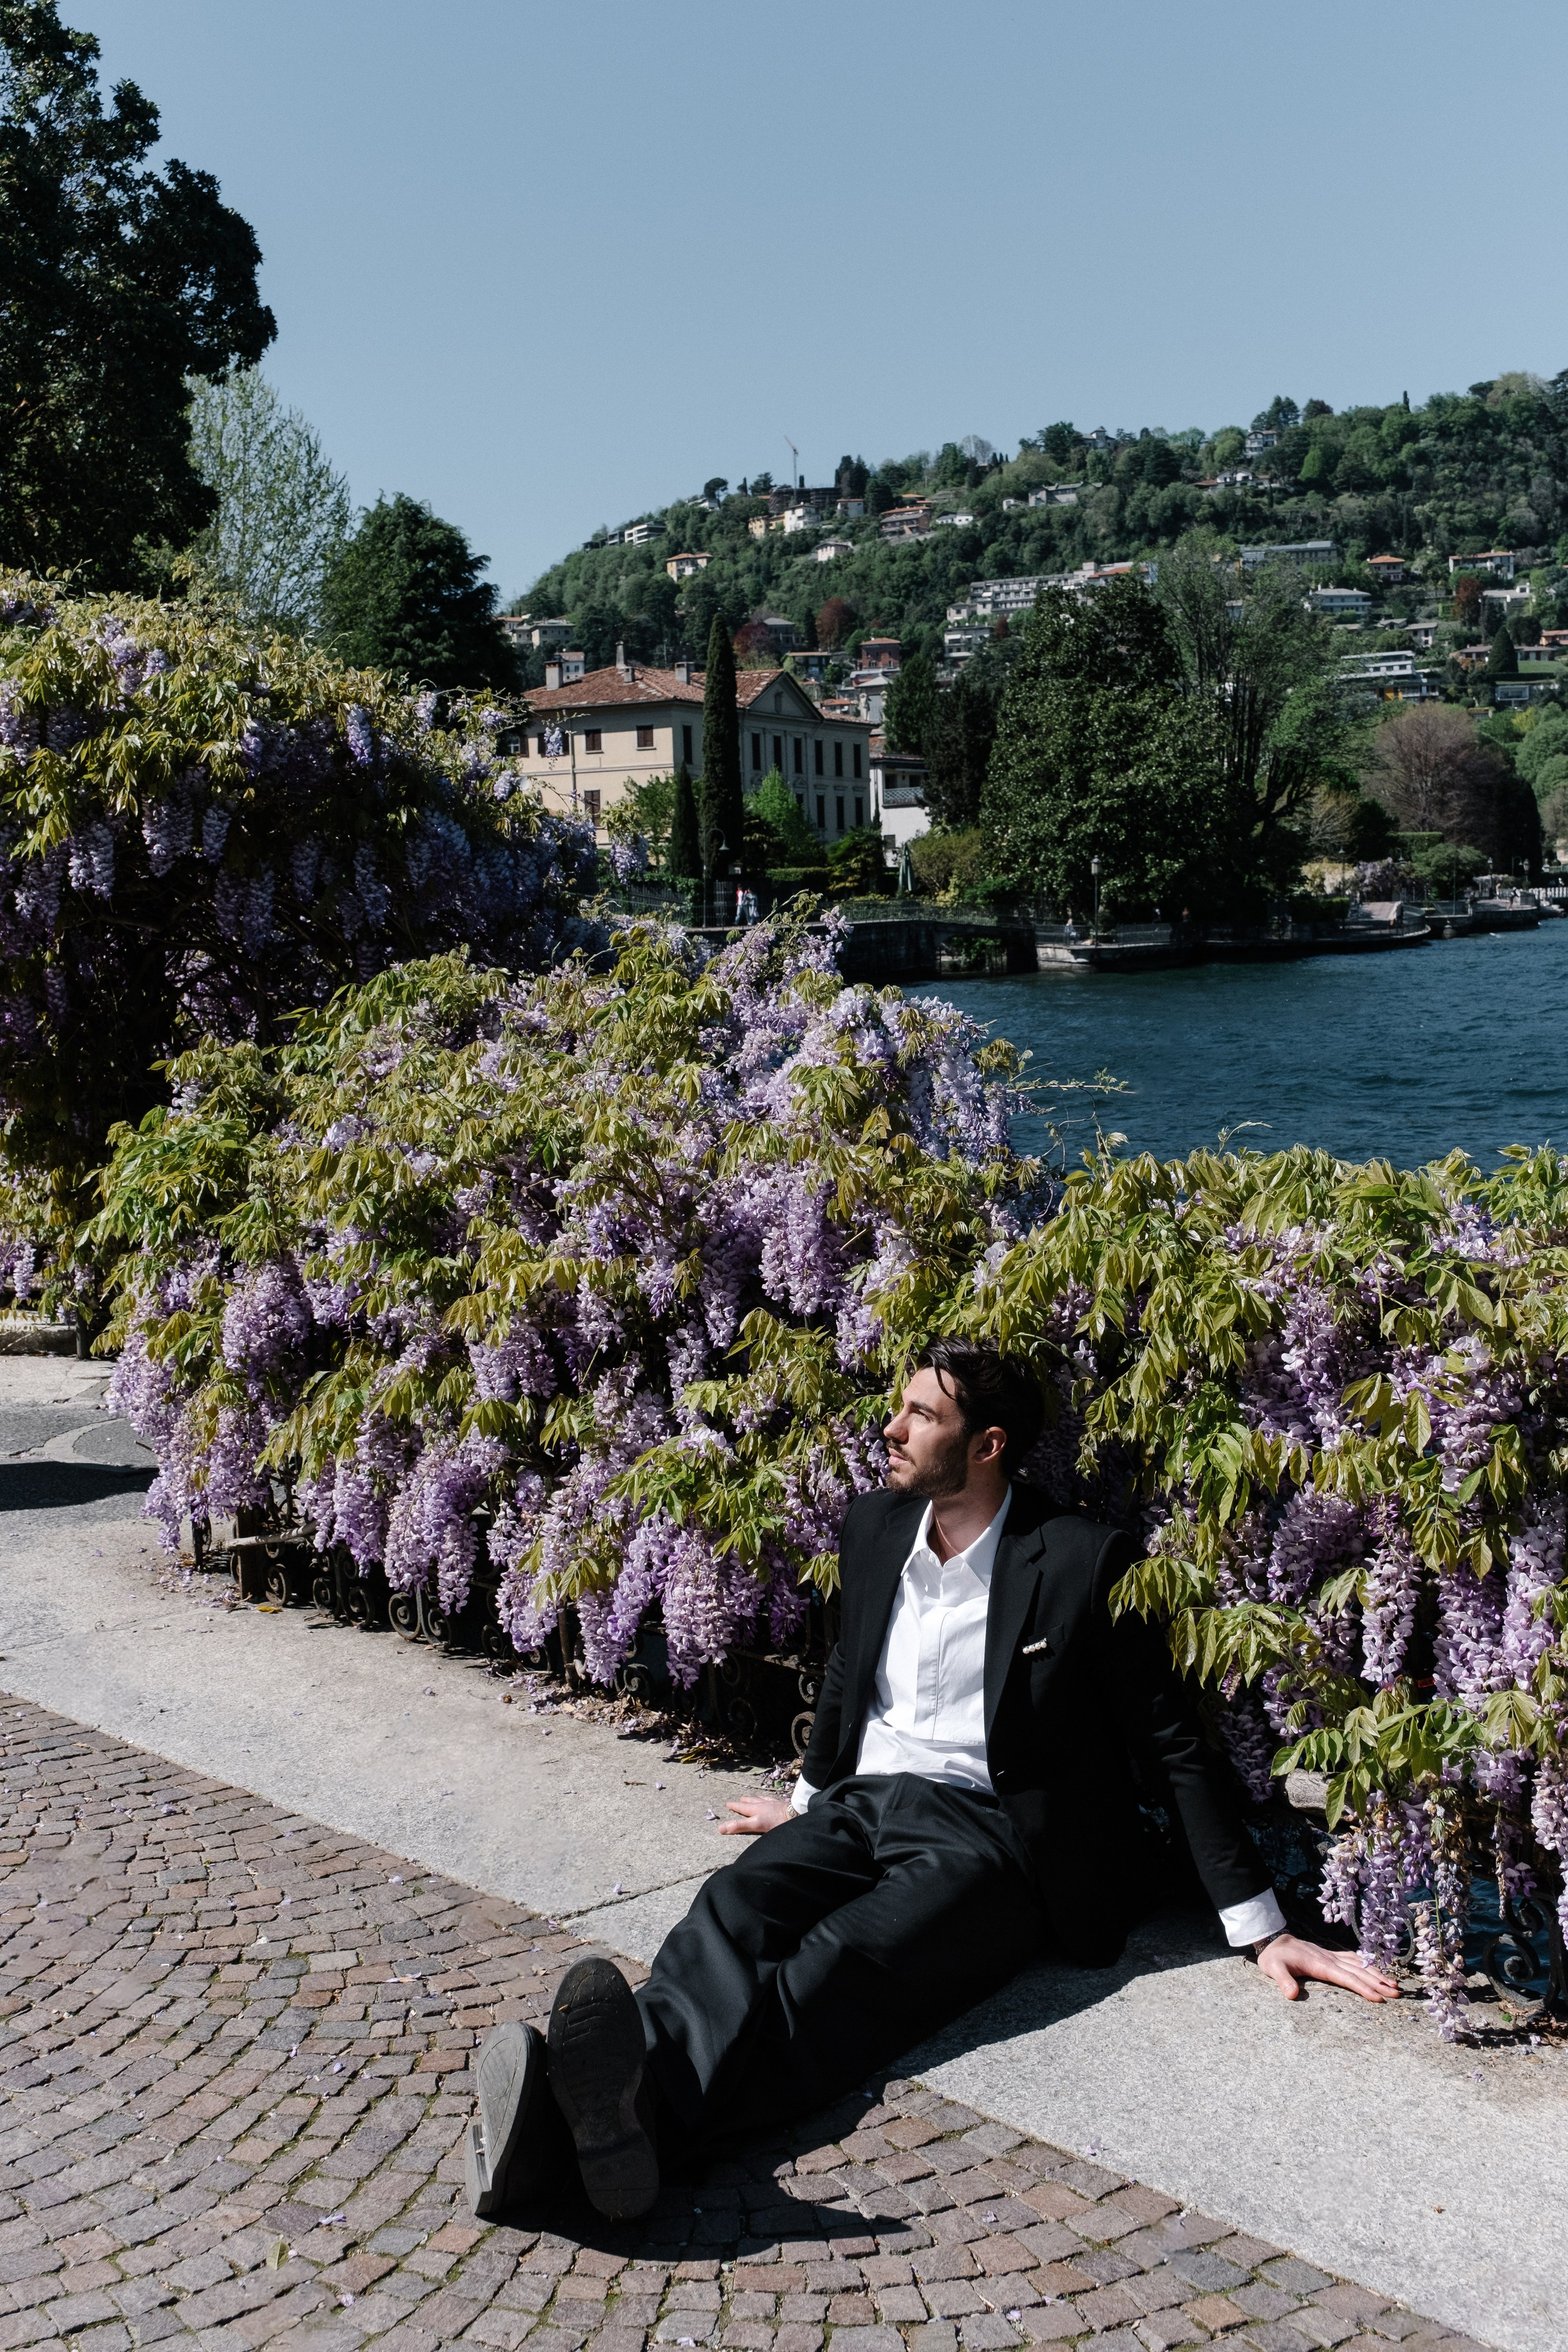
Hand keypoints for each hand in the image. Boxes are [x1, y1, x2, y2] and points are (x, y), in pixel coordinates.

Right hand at [718, 1793, 795, 1835]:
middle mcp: (762, 1805)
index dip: (734, 1806)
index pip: (742, 1808)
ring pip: (760, 1799)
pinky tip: (769, 1799)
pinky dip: (767, 1798)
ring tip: (750, 1797)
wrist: (795, 1814)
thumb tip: (721, 1828)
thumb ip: (739, 1826)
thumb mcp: (755, 1825)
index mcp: (756, 1811)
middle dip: (743, 1802)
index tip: (728, 1804)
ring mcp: (772, 1804)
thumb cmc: (775, 1821)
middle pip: (750, 1802)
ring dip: (754, 1799)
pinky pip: (771, 1799)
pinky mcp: (781, 1804)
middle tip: (738, 1800)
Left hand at [1255, 1930, 1400, 2003]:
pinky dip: (1366, 1965)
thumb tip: (1292, 1995)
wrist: (1274, 1939)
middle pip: (1358, 1972)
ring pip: (1359, 1965)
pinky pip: (1352, 1959)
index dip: (1363, 1988)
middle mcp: (1330, 1959)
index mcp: (1320, 1965)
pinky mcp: (1330, 1955)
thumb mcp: (1273, 1968)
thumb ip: (1283, 1981)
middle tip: (1396, 1993)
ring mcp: (1331, 1956)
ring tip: (1393, 1984)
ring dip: (1376, 1974)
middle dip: (1378, 1983)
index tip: (1379, 1997)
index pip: (1346, 1978)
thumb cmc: (1274, 1957)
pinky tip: (1375, 1970)